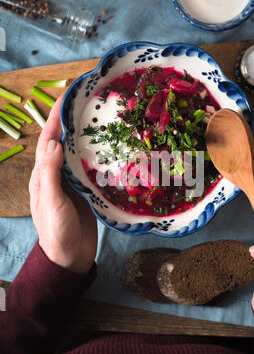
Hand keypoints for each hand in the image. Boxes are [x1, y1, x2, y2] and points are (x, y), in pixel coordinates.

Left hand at [29, 95, 97, 273]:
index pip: (48, 140)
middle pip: (64, 141)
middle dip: (72, 121)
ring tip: (100, 118)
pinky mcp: (86, 190)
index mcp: (43, 175)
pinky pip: (91, 167)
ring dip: (86, 135)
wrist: (70, 256)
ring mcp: (72, 182)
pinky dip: (98, 154)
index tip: (66, 97)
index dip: (55, 118)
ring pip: (79, 152)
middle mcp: (57, 174)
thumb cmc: (56, 231)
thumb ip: (50, 174)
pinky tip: (109, 147)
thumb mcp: (50, 202)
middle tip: (87, 102)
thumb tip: (52, 142)